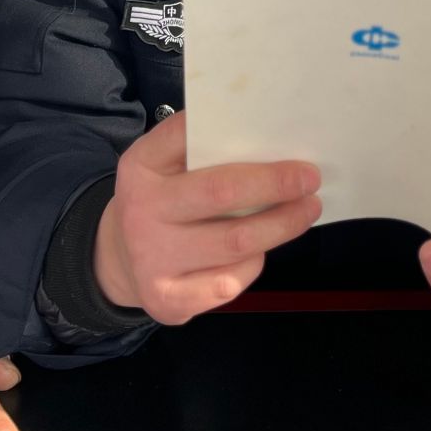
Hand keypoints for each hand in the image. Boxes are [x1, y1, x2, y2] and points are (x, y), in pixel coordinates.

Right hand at [94, 111, 321, 325]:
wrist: (119, 260)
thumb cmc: (161, 200)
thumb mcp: (163, 164)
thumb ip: (198, 147)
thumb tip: (264, 131)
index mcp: (141, 167)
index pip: (188, 138)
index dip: (234, 131)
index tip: (281, 132)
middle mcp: (141, 212)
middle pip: (221, 193)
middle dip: (274, 184)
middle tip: (310, 178)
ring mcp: (152, 260)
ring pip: (234, 242)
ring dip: (281, 225)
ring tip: (307, 210)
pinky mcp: (168, 300)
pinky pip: (228, 282)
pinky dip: (253, 264)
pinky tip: (261, 251)